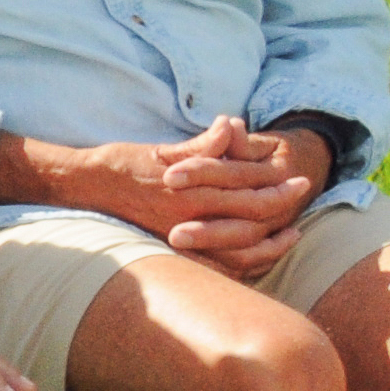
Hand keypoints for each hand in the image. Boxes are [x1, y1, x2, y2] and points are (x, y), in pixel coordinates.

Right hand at [32, 117, 310, 268]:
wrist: (88, 187)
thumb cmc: (126, 163)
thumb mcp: (166, 148)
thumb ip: (204, 143)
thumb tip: (232, 124)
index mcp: (192, 185)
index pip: (247, 185)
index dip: (276, 183)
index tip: (298, 178)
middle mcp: (190, 213)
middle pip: (250, 215)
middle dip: (281, 207)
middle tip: (301, 199)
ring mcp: (182, 235)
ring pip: (238, 247)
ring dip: (269, 244)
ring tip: (290, 236)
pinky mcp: (174, 250)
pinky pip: (216, 266)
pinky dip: (242, 265)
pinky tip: (257, 258)